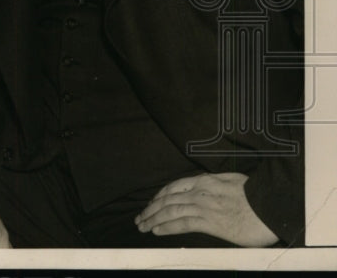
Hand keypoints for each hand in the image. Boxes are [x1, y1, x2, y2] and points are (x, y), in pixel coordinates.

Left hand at [135, 172, 278, 245]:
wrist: (272, 204)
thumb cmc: (257, 195)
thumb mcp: (232, 181)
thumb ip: (215, 185)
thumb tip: (207, 188)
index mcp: (205, 180)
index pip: (174, 187)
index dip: (159, 196)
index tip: (151, 203)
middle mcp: (200, 191)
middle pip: (167, 199)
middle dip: (151, 209)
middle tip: (139, 217)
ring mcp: (204, 206)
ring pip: (170, 211)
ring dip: (153, 219)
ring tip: (142, 226)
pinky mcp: (210, 222)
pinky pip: (182, 224)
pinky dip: (167, 226)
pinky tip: (157, 231)